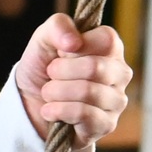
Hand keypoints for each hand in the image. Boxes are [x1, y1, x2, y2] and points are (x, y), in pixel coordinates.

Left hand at [12, 14, 131, 151]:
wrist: (31, 104)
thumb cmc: (43, 67)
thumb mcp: (43, 39)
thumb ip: (58, 26)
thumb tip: (74, 43)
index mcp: (110, 48)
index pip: (107, 40)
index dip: (77, 46)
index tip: (60, 52)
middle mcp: (120, 73)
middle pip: (95, 67)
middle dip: (60, 71)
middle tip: (50, 74)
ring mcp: (116, 100)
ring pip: (87, 92)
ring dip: (56, 92)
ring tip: (47, 93)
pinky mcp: (106, 124)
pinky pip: (84, 114)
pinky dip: (58, 110)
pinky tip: (49, 110)